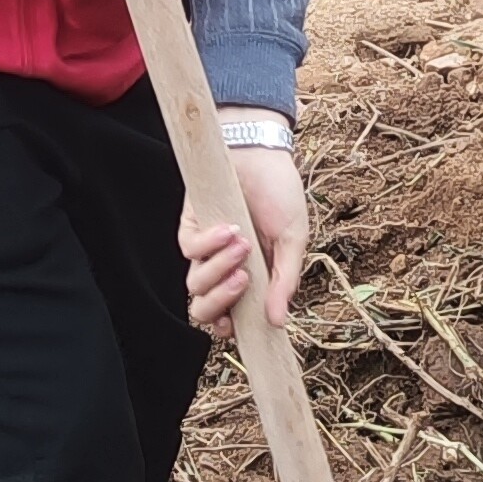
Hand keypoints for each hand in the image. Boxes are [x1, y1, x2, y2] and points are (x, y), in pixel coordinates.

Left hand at [179, 133, 308, 334]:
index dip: (233, 330)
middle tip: (244, 280)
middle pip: (206, 311)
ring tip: (243, 242)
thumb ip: (285, 280)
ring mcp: (206, 252)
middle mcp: (225, 271)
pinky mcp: (190, 229)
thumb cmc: (281, 194)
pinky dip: (209, 244)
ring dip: (220, 268)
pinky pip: (189, 251)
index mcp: (253, 280)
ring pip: (195, 285)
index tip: (242, 329)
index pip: (235, 319)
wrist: (262, 152)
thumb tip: (278, 321)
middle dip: (221, 303)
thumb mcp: (293, 239)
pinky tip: (230, 228)